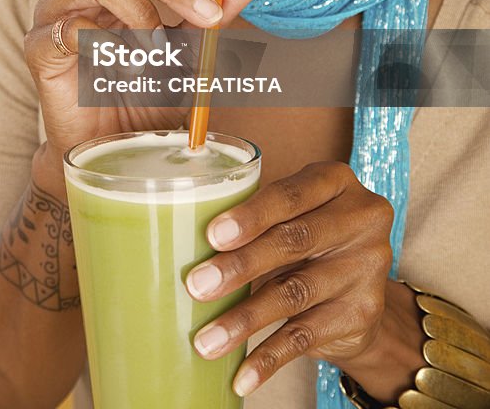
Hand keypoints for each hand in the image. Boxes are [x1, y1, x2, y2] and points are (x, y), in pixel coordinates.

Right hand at [24, 0, 267, 165]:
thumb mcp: (192, 52)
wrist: (110, 150)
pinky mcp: (39, 46)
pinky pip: (68, 26)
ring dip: (138, 8)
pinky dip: (107, 44)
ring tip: (162, 48)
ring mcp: (55, 10)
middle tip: (208, 16)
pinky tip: (129, 68)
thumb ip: (216, 12)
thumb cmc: (147, 95)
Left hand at [185, 161, 395, 397]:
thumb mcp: (293, 213)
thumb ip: (258, 220)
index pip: (290, 195)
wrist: (359, 288)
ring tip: (206, 340)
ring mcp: (366, 267)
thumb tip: (189, 246)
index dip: (250, 216)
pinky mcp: (362, 313)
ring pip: (295, 293)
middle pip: (293, 241)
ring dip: (244, 319)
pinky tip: (242, 375)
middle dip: (240, 266)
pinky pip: (306, 336)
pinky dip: (269, 358)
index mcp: (336, 181)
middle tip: (197, 286)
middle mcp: (360, 219)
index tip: (212, 236)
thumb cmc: (308, 235)